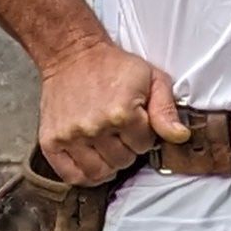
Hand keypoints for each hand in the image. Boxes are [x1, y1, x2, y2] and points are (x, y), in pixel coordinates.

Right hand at [38, 36, 184, 185]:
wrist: (73, 54)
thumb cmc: (112, 65)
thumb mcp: (151, 78)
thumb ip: (166, 109)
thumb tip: (179, 136)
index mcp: (122, 112)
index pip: (144, 145)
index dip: (144, 135)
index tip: (138, 123)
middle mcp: (94, 128)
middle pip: (123, 161)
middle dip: (127, 148)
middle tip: (122, 132)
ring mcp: (70, 137)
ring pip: (99, 172)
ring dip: (108, 163)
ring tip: (108, 146)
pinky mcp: (51, 142)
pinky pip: (71, 176)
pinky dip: (84, 175)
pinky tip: (92, 162)